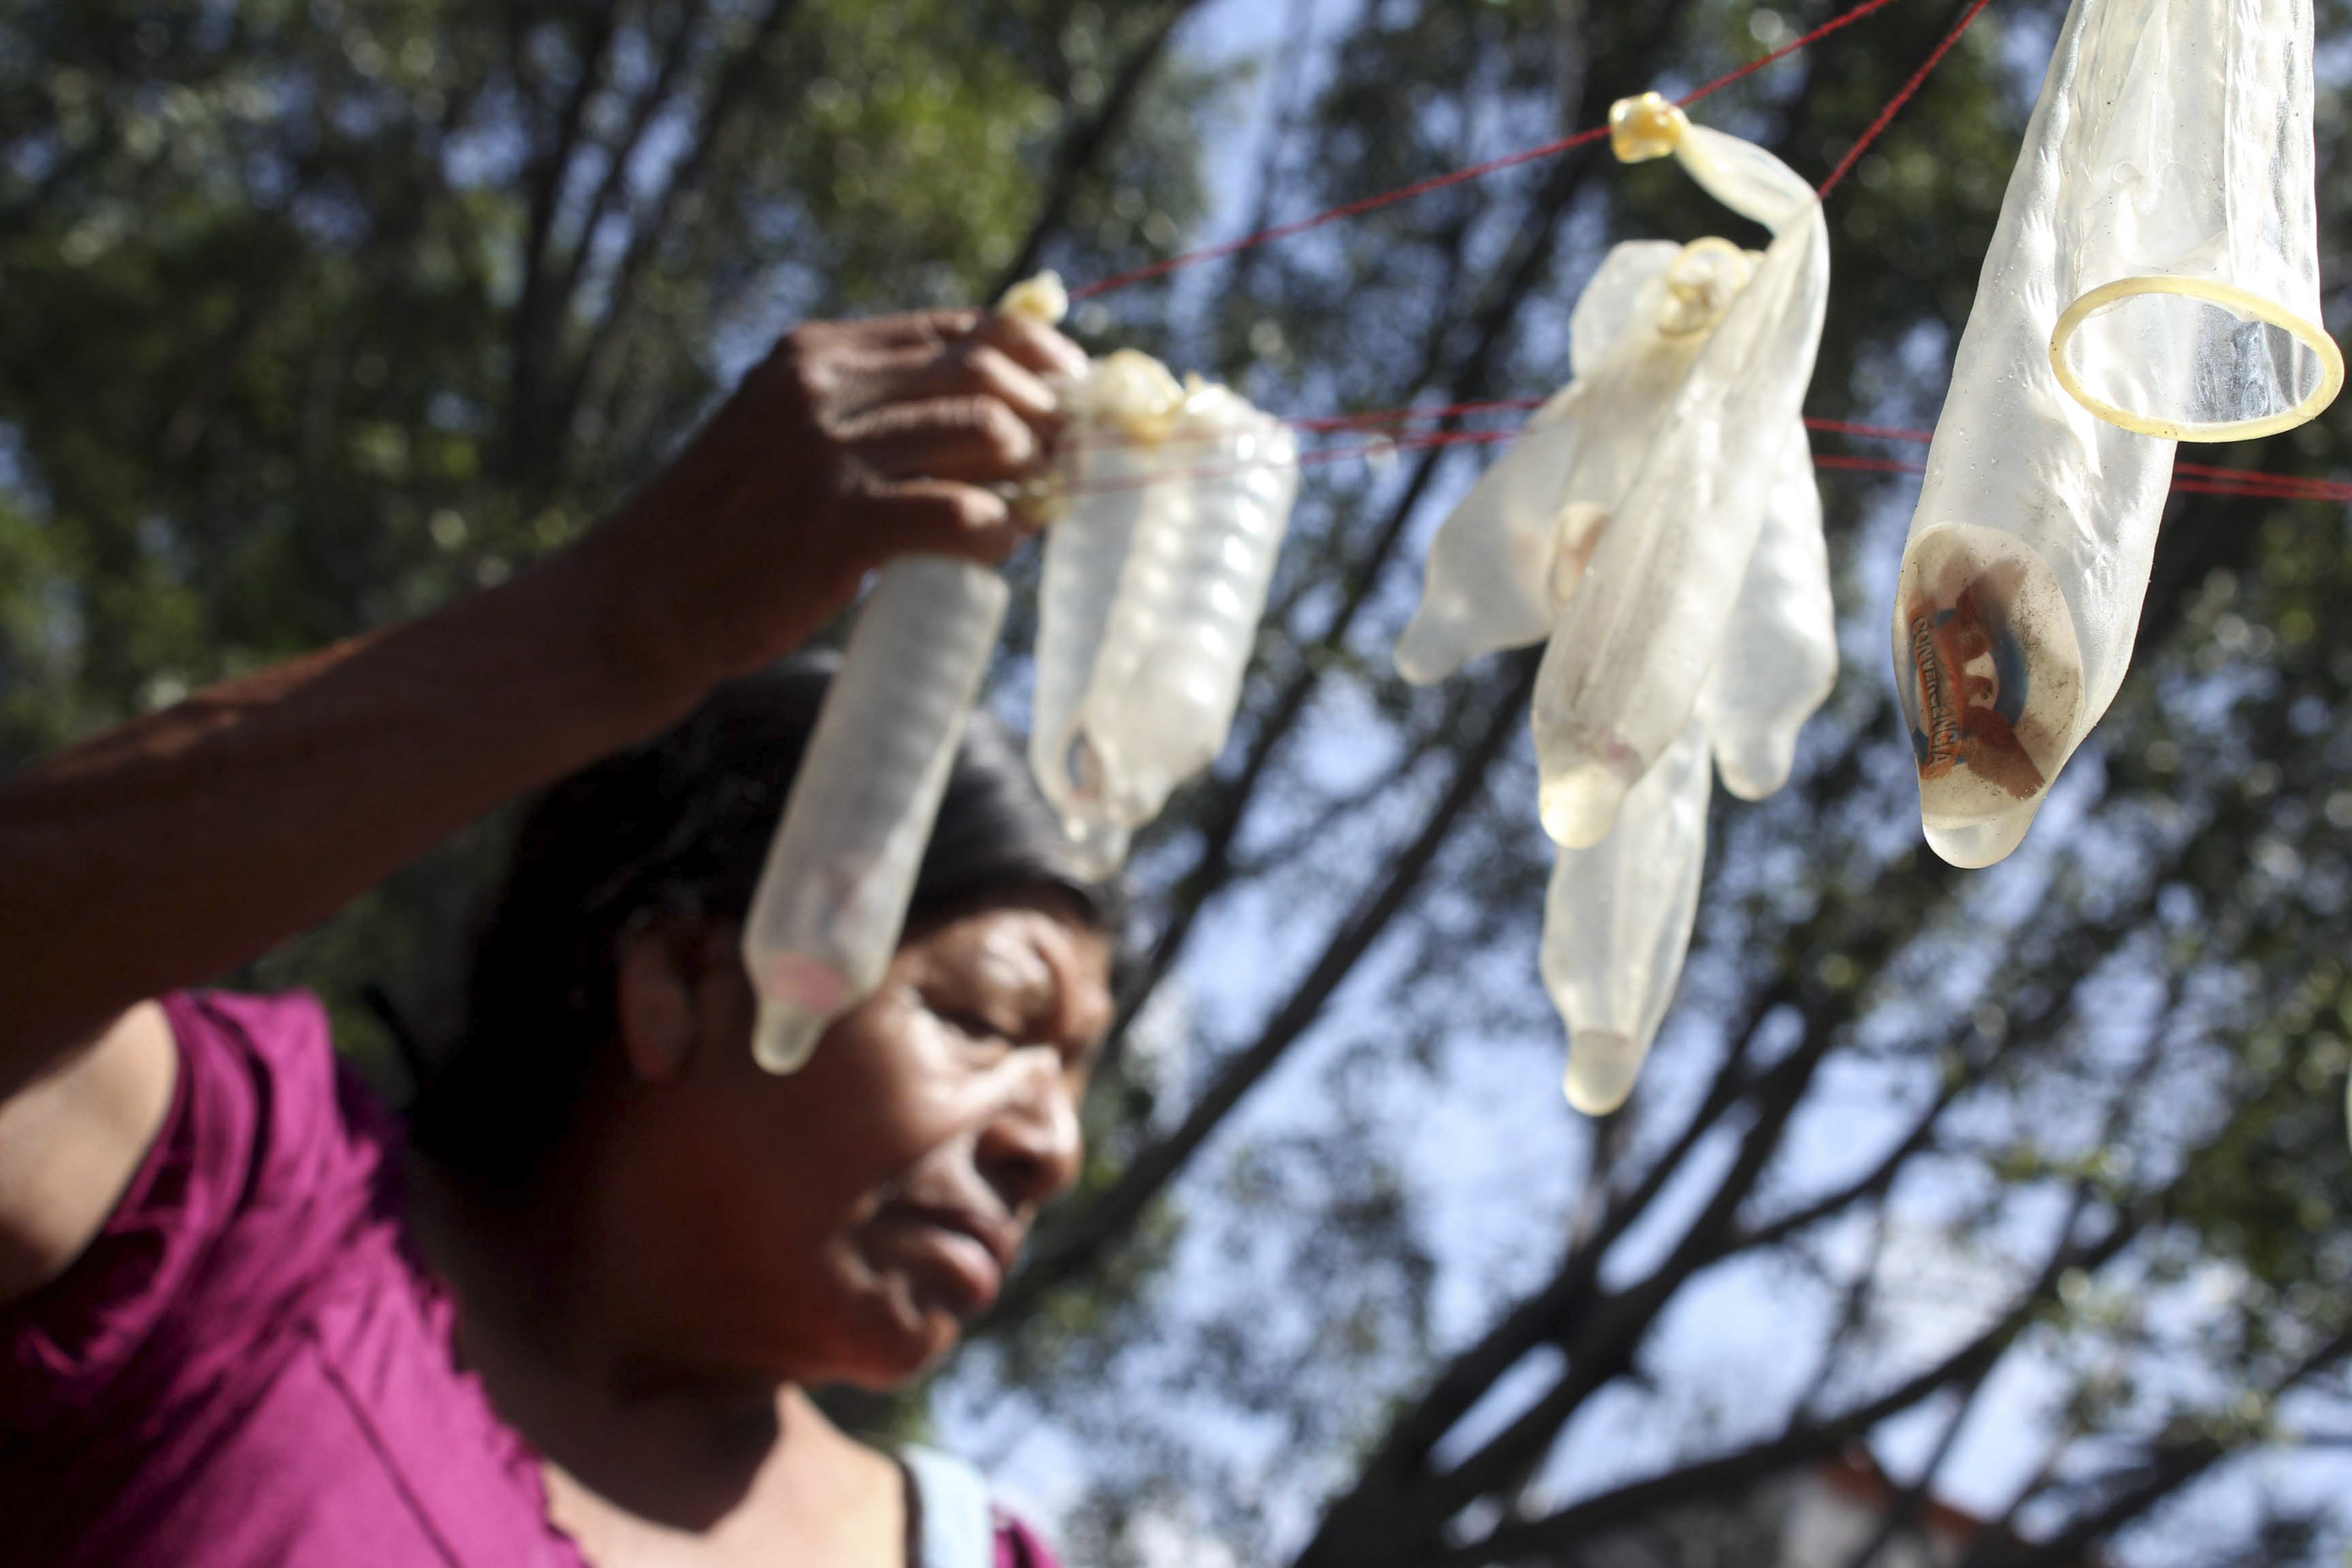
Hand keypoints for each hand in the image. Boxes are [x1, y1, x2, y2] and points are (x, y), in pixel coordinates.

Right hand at [587, 307, 1086, 696]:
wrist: (639, 601)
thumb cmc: (728, 528)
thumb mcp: (786, 434)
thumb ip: (869, 412)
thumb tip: (994, 419)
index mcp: (819, 354)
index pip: (962, 328)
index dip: (1039, 358)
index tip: (1073, 395)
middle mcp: (824, 387)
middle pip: (987, 372)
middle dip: (1050, 416)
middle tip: (1071, 462)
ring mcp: (829, 455)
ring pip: (986, 433)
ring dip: (1032, 474)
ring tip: (1033, 510)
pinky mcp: (837, 527)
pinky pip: (959, 514)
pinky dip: (997, 533)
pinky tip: (993, 551)